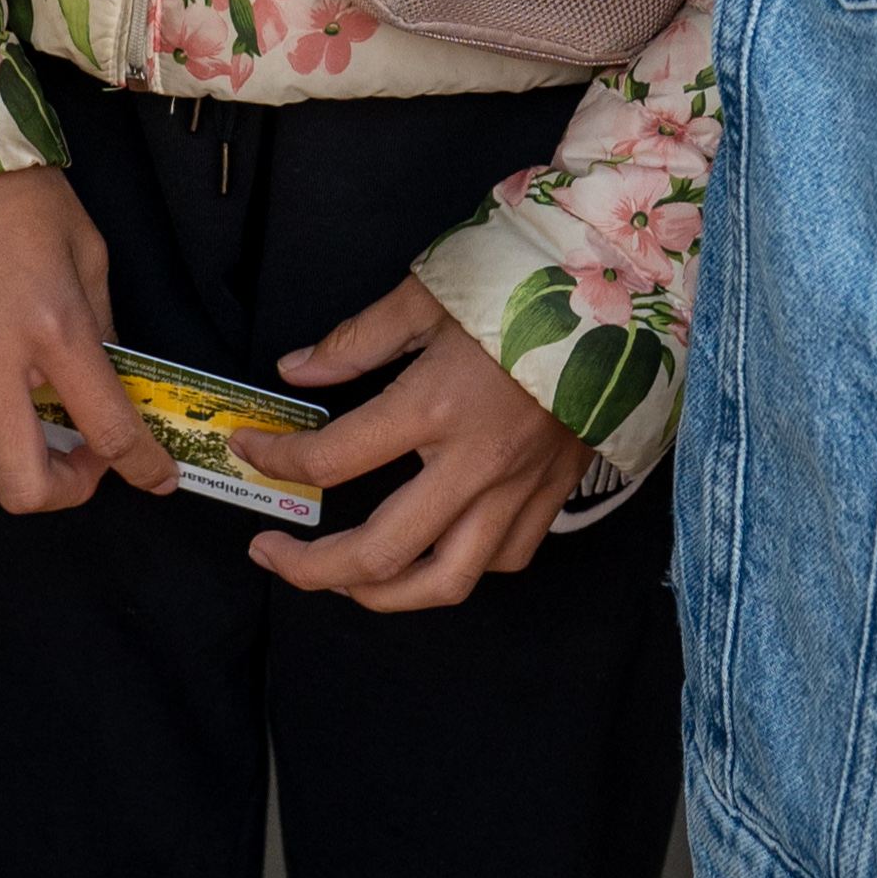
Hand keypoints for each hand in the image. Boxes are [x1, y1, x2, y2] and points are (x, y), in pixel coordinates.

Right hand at [0, 165, 178, 513]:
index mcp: (54, 325)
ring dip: (12, 462)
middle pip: (25, 485)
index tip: (157, 477)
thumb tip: (107, 383)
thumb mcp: (85, 247)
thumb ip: (99, 325)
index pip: (108, 430)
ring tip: (27, 427)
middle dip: (67, 490)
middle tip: (82, 463)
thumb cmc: (12, 189)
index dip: (144, 469)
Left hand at [238, 275, 592, 611]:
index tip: (249, 448)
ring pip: (444, 582)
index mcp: (434, 406)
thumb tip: (295, 371)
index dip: (275, 459)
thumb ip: (357, 341)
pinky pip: (501, 559)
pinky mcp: (552, 495)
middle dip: (309, 567)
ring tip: (341, 579)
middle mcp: (474, 463)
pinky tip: (430, 550)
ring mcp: (518, 489)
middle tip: (269, 553)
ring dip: (380, 593)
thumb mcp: (427, 295)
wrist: (627, 294)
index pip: (331, 458)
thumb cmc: (525, 284)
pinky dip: (458, 569)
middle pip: (378, 553)